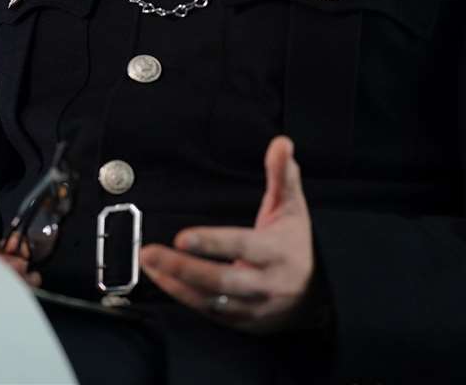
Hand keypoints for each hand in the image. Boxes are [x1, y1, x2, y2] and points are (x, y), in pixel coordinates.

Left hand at [139, 135, 319, 332]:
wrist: (318, 295)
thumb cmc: (297, 242)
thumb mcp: (293, 207)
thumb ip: (282, 175)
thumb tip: (281, 142)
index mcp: (277, 252)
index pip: (242, 247)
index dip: (212, 243)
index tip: (182, 236)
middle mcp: (265, 283)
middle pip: (219, 280)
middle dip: (182, 267)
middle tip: (149, 252)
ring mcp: (252, 307)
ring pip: (209, 300)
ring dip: (175, 282)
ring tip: (147, 263)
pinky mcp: (240, 321)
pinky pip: (207, 311)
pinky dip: (181, 296)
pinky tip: (161, 279)